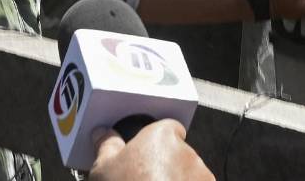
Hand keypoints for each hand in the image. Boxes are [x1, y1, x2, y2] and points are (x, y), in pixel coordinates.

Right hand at [89, 121, 214, 180]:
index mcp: (162, 135)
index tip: (146, 153)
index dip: (158, 140)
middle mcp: (186, 152)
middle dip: (167, 164)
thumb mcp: (104, 168)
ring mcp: (202, 176)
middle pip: (179, 153)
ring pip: (190, 174)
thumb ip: (106, 145)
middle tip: (146, 179)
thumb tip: (103, 133)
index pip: (169, 127)